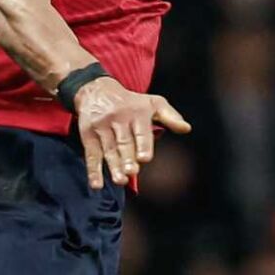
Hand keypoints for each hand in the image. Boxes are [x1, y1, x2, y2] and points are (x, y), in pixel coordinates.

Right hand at [73, 74, 190, 188]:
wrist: (96, 90)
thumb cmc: (130, 102)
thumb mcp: (153, 103)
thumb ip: (170, 116)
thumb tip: (187, 129)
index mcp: (137, 113)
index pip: (141, 131)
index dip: (142, 145)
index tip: (144, 158)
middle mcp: (118, 119)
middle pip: (123, 142)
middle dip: (127, 157)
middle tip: (131, 171)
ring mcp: (102, 127)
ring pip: (108, 149)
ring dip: (113, 166)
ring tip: (119, 180)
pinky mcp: (88, 134)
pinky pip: (91, 154)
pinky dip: (93, 170)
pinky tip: (96, 184)